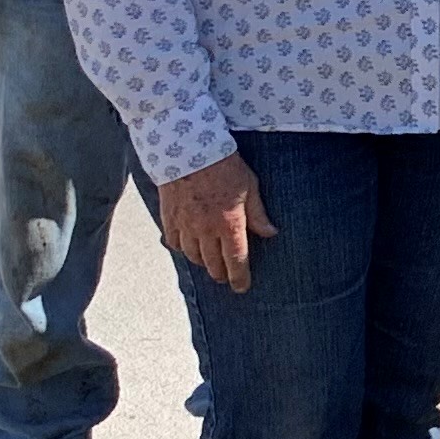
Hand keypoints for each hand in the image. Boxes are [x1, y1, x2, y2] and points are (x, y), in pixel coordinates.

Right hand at [160, 152, 275, 291]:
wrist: (188, 150)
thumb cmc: (225, 166)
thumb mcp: (250, 187)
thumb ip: (258, 214)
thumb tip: (270, 233)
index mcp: (229, 224)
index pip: (236, 260)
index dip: (239, 277)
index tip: (242, 287)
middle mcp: (206, 230)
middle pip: (212, 264)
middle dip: (221, 274)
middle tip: (227, 276)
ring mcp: (185, 225)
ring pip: (192, 256)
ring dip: (203, 262)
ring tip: (210, 262)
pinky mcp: (169, 218)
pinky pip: (174, 242)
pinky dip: (182, 249)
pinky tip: (188, 247)